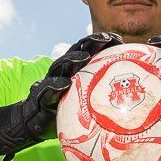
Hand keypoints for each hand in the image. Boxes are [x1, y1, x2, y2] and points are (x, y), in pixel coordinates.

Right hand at [0, 31, 116, 156]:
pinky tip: (64, 83)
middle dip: (90, 43)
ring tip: (84, 57)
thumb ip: (100, 97)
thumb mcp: (84, 104)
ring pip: (60, 66)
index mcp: (74, 71)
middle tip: (105, 39)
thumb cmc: (64, 112)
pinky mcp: (40, 96)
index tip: (118, 39)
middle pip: (76, 53)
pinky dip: (55, 85)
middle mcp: (62, 72)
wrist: (33, 122)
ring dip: (72, 59)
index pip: (89, 52)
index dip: (101, 43)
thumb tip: (127, 100)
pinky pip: (47, 90)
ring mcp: (50, 82)